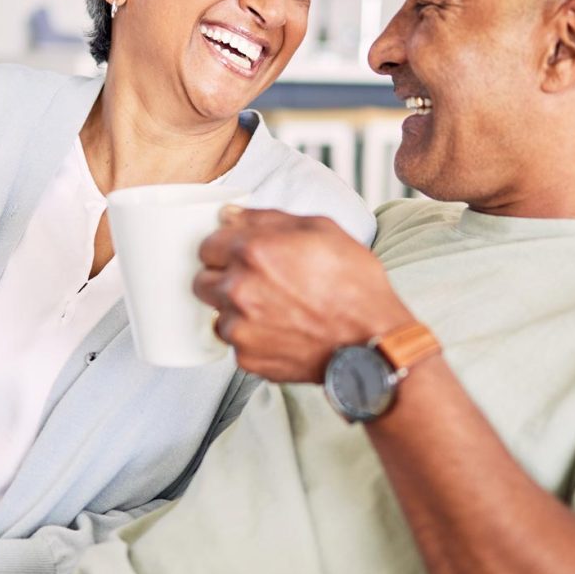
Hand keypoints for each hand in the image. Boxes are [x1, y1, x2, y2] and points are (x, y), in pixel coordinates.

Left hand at [194, 208, 411, 382]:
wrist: (372, 342)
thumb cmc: (354, 284)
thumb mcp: (321, 229)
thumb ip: (266, 218)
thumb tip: (229, 215)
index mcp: (252, 251)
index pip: (207, 244)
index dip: (225, 247)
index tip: (240, 253)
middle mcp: (238, 288)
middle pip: (202, 279)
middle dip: (222, 277)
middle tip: (255, 281)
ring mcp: (240, 327)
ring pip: (217, 313)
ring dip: (235, 309)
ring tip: (273, 308)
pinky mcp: (247, 358)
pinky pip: (235, 342)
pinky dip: (250, 337)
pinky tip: (279, 330)